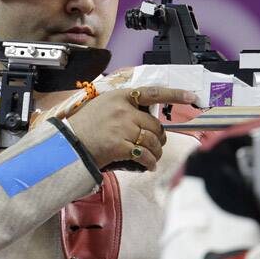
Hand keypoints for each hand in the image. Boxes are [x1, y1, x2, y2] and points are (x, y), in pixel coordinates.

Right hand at [68, 87, 196, 170]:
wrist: (68, 143)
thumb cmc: (85, 125)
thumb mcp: (104, 106)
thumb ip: (126, 107)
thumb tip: (148, 118)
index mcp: (120, 96)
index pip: (152, 93)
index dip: (175, 94)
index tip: (191, 97)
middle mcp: (122, 110)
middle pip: (155, 124)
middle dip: (159, 137)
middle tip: (156, 145)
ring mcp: (121, 128)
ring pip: (153, 141)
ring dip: (155, 152)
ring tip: (151, 157)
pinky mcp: (119, 146)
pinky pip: (144, 155)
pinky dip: (149, 162)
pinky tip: (148, 165)